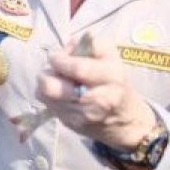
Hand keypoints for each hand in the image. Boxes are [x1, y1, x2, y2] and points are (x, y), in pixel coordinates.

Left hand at [37, 37, 158, 149]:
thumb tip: (66, 48)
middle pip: (51, 87)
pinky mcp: (72, 124)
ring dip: (46, 84)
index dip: (60, 60)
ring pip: (45, 95)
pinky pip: (48, 105)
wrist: (124, 120)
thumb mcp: (110, 57)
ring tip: (59, 81)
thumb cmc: (114, 81)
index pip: (77, 69)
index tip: (55, 57)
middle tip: (55, 70)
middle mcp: (99, 100)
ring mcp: (83, 116)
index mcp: (112, 77)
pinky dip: (49, 96)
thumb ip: (89, 44)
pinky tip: (62, 94)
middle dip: (47, 74)